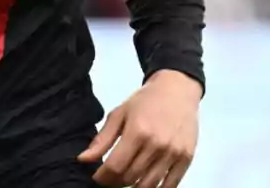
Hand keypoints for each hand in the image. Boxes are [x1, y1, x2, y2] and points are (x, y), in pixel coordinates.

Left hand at [79, 70, 200, 187]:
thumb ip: (102, 139)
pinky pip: (170, 185)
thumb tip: (83, 159)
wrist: (177, 90)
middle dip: (115, 182)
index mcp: (137, 132)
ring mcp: (173, 154)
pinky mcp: (187, 159)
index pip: (115, 166)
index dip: (103, 177)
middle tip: (109, 179)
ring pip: (149, 185)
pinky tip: (144, 184)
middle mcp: (156, 146)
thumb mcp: (119, 114)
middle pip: (131, 177)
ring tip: (124, 181)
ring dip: (133, 187)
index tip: (96, 177)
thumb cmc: (145, 101)